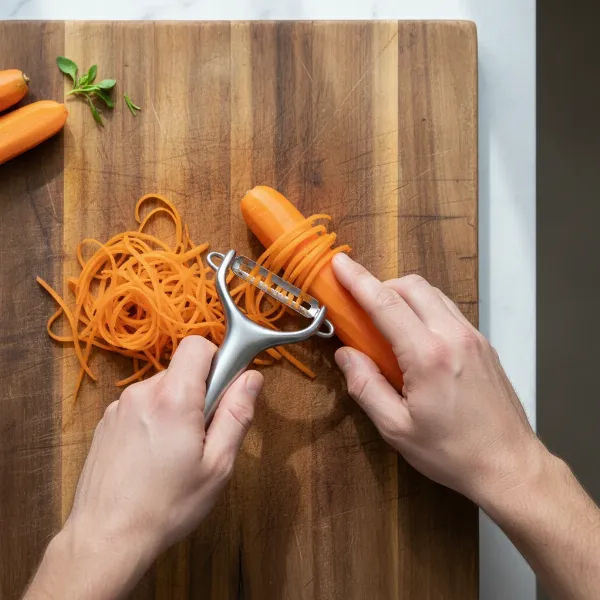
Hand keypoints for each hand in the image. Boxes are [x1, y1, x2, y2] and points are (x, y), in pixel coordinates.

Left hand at [26, 336, 262, 599]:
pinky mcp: (107, 422)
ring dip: (175, 407)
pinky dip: (154, 419)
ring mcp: (120, 407)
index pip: (198, 345)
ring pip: (162, 389)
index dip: (217, 360)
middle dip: (199, 392)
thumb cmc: (167, 506)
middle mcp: (142, 393)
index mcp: (173, 398)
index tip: (222, 391)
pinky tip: (152, 457)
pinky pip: (141, 405)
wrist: (106, 538)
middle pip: (181, 370)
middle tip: (202, 435)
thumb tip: (251, 378)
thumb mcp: (217, 465)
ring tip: (175, 452)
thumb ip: (236, 414)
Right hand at [332, 253, 543, 506]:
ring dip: (403, 295)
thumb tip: (346, 355)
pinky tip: (415, 335)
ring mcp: (473, 336)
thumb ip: (365, 386)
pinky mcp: (483, 343)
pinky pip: (448, 309)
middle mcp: (453, 336)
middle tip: (359, 305)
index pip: (385, 304)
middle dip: (380, 285)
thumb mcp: (396, 428)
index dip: (358, 280)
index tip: (338, 264)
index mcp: (428, 355)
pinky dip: (424, 307)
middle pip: (411, 286)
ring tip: (385, 320)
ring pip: (432, 293)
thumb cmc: (452, 452)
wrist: (509, 465)